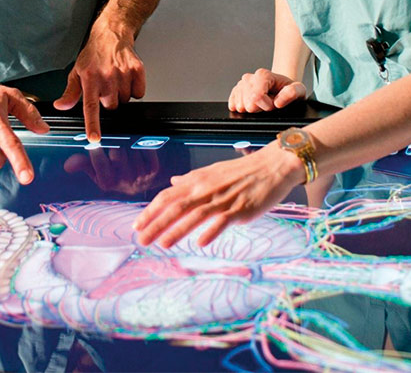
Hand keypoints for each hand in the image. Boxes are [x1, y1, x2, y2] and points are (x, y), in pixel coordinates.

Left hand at [54, 27, 145, 141]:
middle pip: (111, 107)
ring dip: (121, 94)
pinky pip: (139, 93)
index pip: (90, 106)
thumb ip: (70, 92)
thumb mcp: (77, 72)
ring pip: (125, 101)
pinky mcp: (138, 70)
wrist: (111, 34)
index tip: (95, 138)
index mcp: (90, 78)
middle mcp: (107, 76)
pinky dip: (135, 89)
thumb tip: (61, 106)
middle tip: (104, 86)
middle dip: (108, 100)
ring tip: (115, 79)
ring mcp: (124, 72)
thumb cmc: (93, 54)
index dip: (92, 124)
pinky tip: (126, 78)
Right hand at [63, 147, 160, 195]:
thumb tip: (67, 165)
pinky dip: (142, 144)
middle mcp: (123, 182)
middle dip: (115, 144)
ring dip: (129, 143)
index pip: (98, 159)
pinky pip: (146, 150)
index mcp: (107, 182)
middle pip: (117, 153)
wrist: (141, 182)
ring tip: (127, 141)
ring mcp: (139, 176)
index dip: (96, 147)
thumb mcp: (96, 171)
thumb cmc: (115, 174)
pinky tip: (138, 144)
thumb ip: (82, 165)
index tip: (95, 139)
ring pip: (131, 150)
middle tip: (115, 138)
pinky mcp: (152, 170)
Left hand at [133, 144, 304, 248]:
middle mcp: (206, 189)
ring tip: (163, 244)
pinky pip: (223, 221)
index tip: (137, 224)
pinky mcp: (241, 209)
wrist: (273, 165)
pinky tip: (200, 243)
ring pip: (195, 215)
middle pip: (176, 207)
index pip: (168, 196)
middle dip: (156, 224)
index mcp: (198, 180)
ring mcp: (223, 199)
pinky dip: (211, 231)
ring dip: (177, 230)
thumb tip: (172, 182)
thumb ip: (191, 179)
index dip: (151, 210)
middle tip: (141, 240)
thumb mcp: (213, 171)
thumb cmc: (243, 171)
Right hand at [228, 68, 306, 112]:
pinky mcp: (235, 91)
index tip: (273, 105)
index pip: (256, 96)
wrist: (281, 88)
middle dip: (259, 108)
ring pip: (239, 104)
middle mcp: (250, 77)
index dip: (266, 105)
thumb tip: (278, 102)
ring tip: (261, 104)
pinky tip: (251, 106)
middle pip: (247, 102)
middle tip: (268, 104)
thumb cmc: (288, 90)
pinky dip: (242, 108)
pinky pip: (232, 103)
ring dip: (251, 109)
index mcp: (264, 75)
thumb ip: (292, 93)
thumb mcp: (298, 90)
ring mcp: (241, 84)